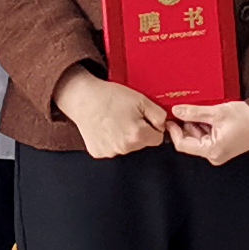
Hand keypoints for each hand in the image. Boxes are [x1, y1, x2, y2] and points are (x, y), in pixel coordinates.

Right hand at [53, 66, 168, 158]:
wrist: (84, 98)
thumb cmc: (111, 97)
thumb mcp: (142, 100)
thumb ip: (159, 116)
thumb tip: (164, 127)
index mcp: (137, 135)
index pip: (157, 139)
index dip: (153, 126)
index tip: (144, 118)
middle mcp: (124, 148)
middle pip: (142, 144)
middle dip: (139, 131)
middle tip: (127, 116)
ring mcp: (110, 152)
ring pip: (127, 147)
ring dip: (125, 136)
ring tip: (115, 120)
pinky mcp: (99, 152)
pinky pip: (112, 148)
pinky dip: (111, 140)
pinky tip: (106, 127)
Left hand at [167, 99, 248, 163]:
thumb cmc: (248, 118)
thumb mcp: (217, 112)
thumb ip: (194, 112)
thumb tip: (176, 111)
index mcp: (212, 151)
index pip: (183, 144)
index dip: (174, 131)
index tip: (170, 119)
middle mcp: (214, 156)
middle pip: (190, 142)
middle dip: (186, 126)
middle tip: (184, 110)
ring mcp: (219, 152)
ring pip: (197, 139)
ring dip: (195, 125)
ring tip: (201, 111)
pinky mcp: (223, 147)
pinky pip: (206, 138)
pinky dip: (204, 127)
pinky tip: (209, 117)